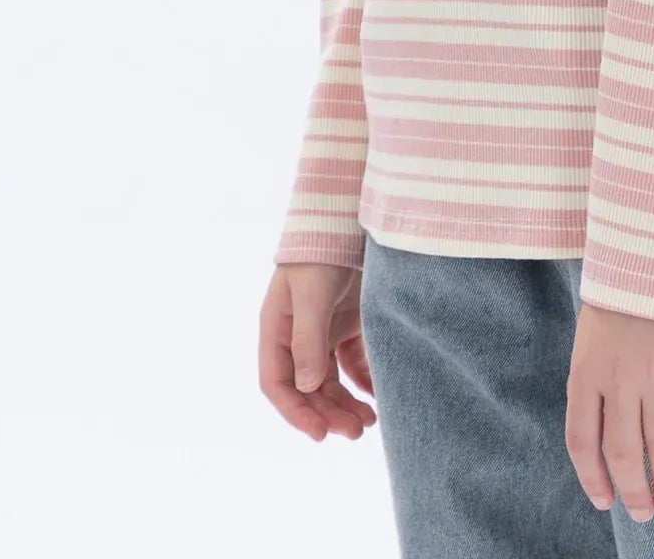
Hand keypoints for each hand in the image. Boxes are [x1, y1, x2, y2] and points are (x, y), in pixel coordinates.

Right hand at [259, 261, 377, 441]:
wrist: (347, 219)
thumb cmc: (320, 253)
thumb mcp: (311, 294)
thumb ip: (308, 339)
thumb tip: (306, 387)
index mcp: (276, 330)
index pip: (277, 383)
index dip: (295, 413)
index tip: (319, 435)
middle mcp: (296, 337)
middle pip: (307, 388)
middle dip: (328, 413)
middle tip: (356, 431)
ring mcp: (323, 332)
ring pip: (330, 382)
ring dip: (345, 404)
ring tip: (370, 421)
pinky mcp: (347, 325)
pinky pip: (351, 364)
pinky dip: (363, 382)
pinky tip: (378, 395)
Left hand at [564, 301, 653, 520]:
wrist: (653, 248)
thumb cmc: (620, 296)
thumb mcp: (591, 338)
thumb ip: (595, 383)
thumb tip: (602, 437)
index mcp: (586, 372)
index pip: (582, 442)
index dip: (593, 479)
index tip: (605, 501)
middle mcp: (618, 378)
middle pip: (623, 452)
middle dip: (633, 491)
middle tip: (645, 512)